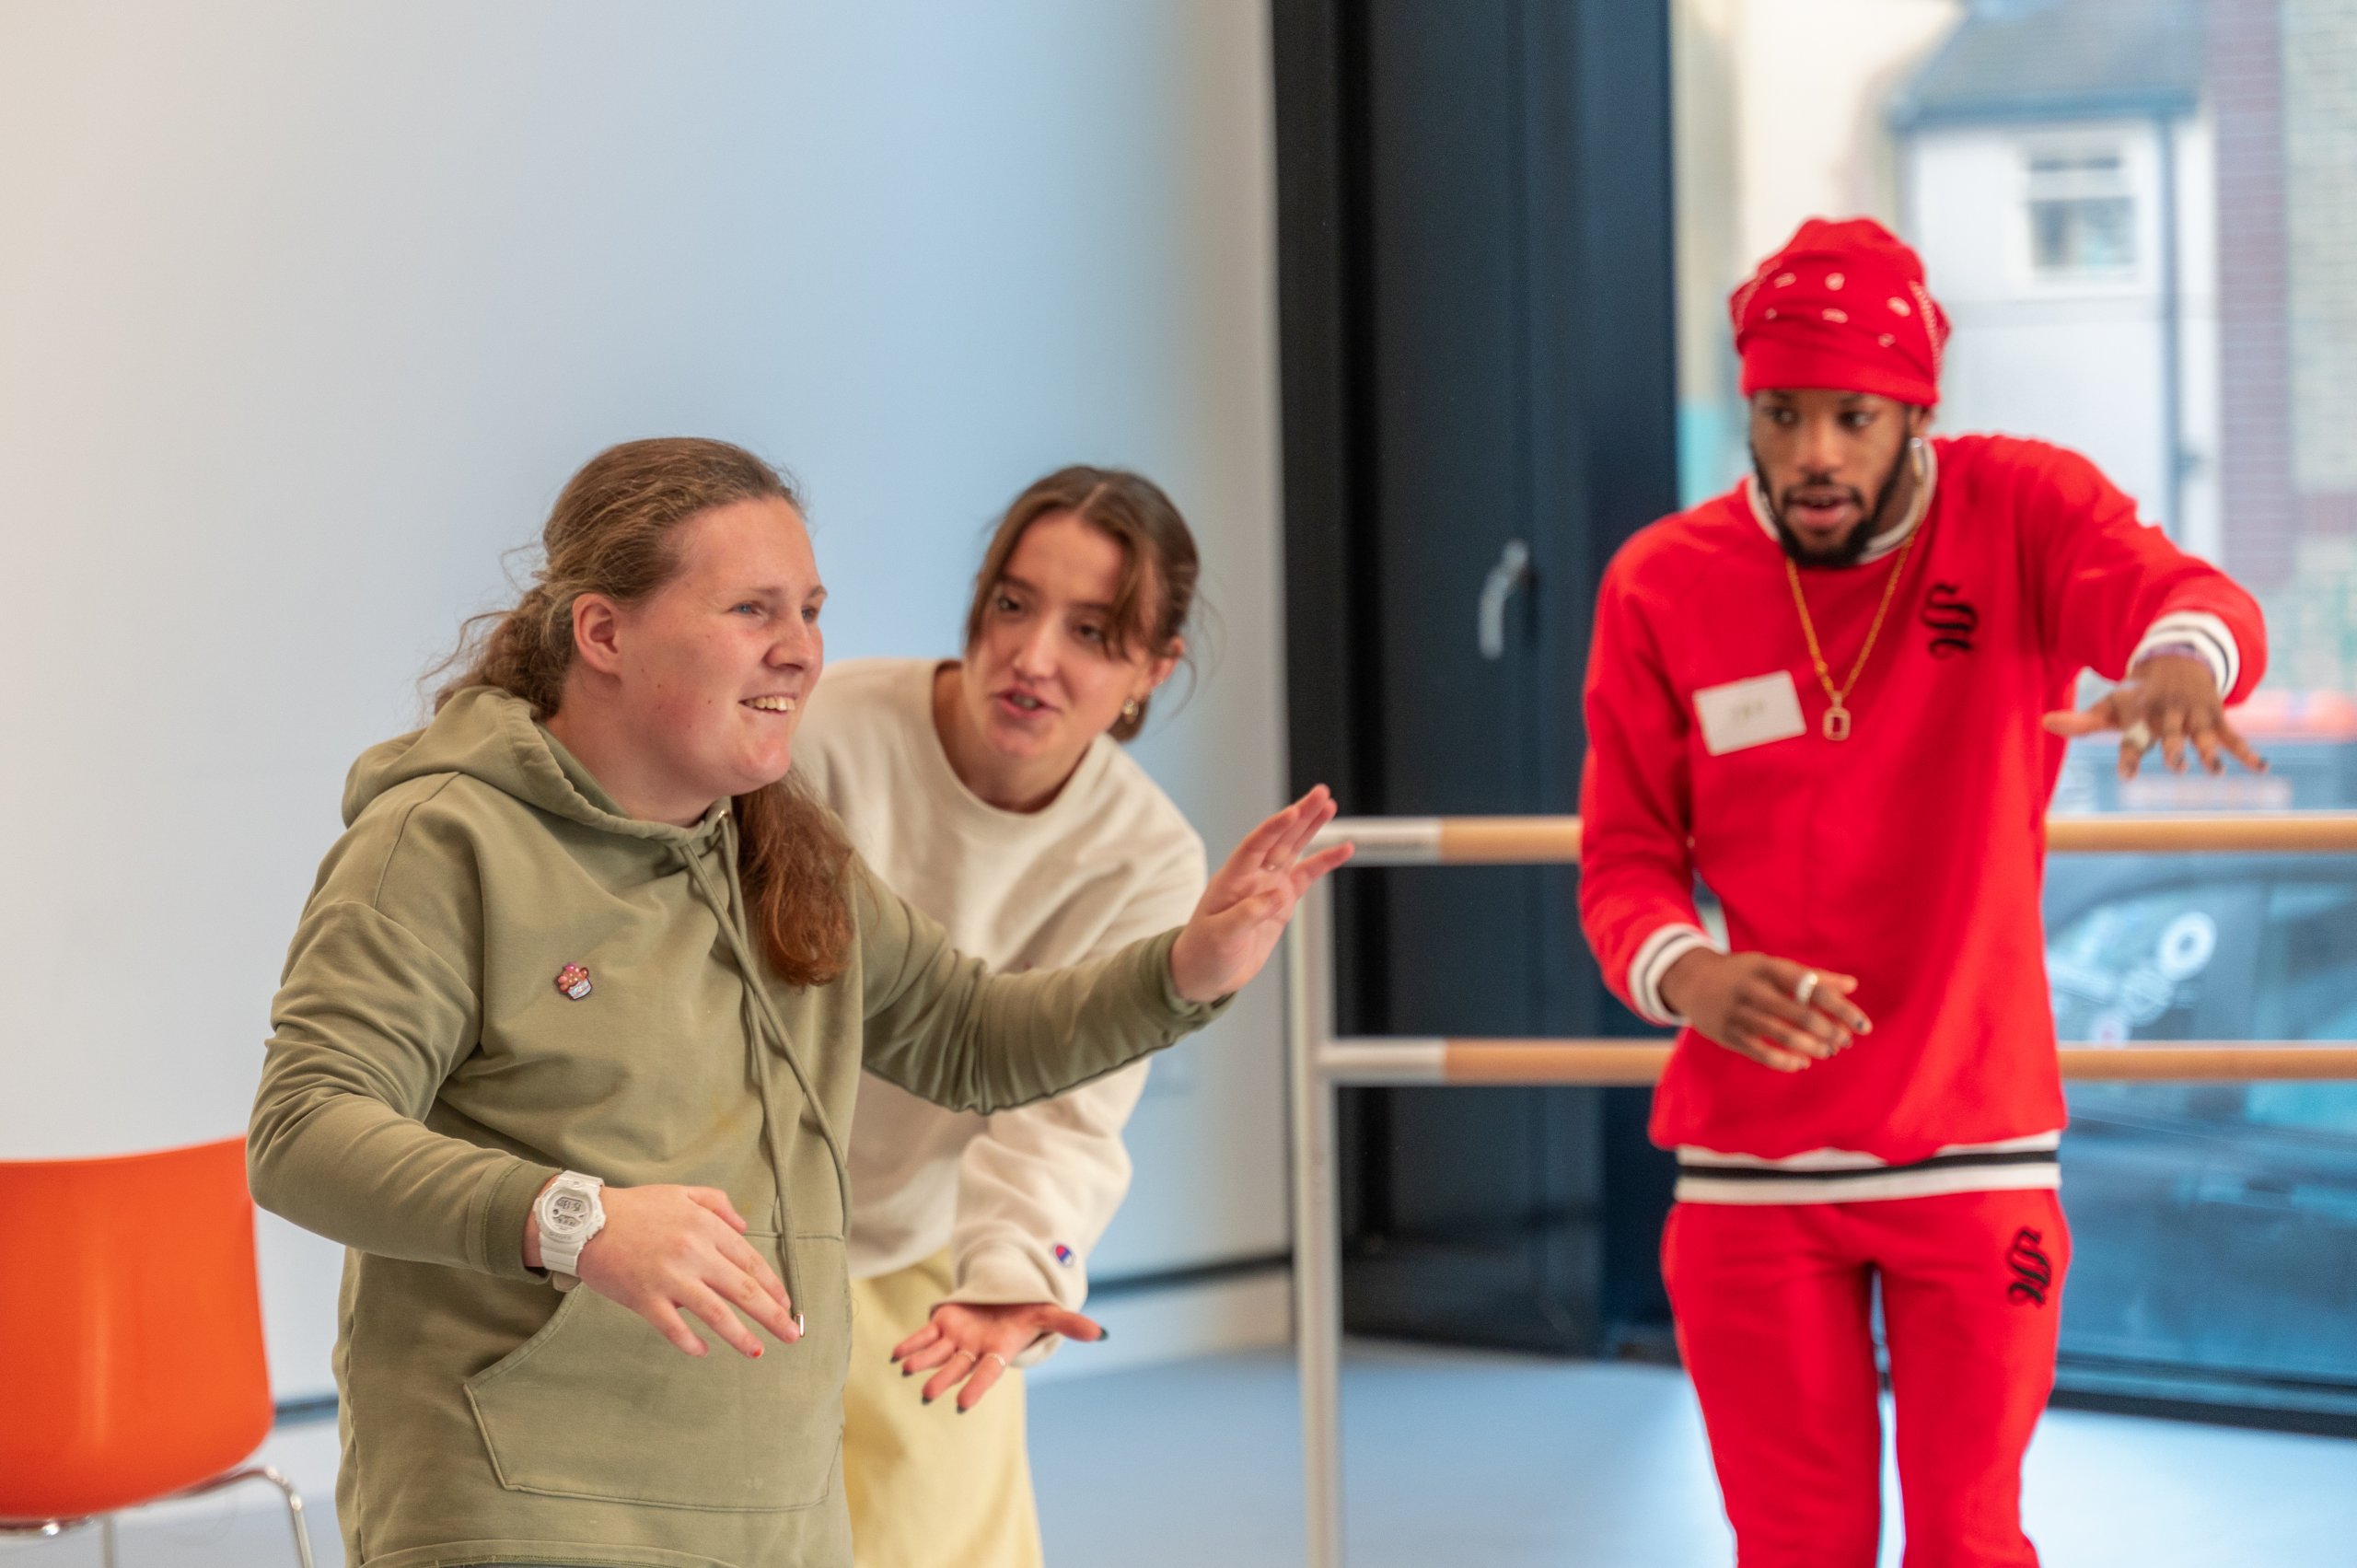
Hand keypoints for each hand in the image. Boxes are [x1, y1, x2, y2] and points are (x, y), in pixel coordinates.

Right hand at [525, 1180, 799, 1358]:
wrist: (585, 1221)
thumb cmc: (635, 1208)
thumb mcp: (682, 1193)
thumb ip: (718, 1204)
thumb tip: (744, 1227)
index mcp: (706, 1227)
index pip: (750, 1262)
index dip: (773, 1286)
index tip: (787, 1304)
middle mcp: (694, 1252)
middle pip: (743, 1289)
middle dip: (772, 1315)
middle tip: (792, 1335)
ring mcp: (669, 1277)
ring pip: (715, 1312)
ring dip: (740, 1336)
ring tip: (758, 1352)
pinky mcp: (644, 1298)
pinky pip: (673, 1327)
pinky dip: (690, 1342)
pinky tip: (703, 1352)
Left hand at [891, 1300, 1104, 1411]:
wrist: (1001, 1302)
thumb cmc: (1024, 1313)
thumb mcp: (1046, 1314)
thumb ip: (1069, 1324)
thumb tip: (1102, 1334)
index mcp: (998, 1351)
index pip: (987, 1373)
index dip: (975, 1387)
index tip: (963, 1405)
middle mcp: (974, 1350)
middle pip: (957, 1368)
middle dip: (943, 1380)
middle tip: (928, 1395)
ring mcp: (955, 1339)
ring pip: (936, 1354)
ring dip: (922, 1362)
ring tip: (908, 1370)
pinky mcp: (941, 1325)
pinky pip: (922, 1336)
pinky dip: (910, 1345)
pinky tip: (895, 1355)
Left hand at [1167, 786, 1353, 1002]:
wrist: (1206, 974)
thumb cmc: (1203, 953)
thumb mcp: (1221, 936)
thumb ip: (1248, 914)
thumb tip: (1279, 895)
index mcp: (1231, 879)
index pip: (1254, 846)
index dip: (1273, 828)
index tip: (1292, 813)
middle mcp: (1251, 876)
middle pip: (1279, 839)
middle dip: (1300, 815)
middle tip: (1320, 793)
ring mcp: (1268, 886)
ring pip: (1294, 850)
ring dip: (1311, 828)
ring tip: (1329, 806)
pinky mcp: (1282, 902)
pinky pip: (1307, 876)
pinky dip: (1324, 863)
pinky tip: (1343, 849)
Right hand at [1658, 950, 1871, 1072]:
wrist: (1690, 979)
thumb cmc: (1743, 973)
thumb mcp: (1772, 967)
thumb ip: (1812, 976)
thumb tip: (1852, 985)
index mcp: (1768, 968)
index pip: (1812, 987)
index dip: (1840, 1007)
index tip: (1863, 1025)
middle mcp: (1752, 989)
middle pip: (1799, 1014)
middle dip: (1828, 1031)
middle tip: (1843, 1041)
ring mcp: (1737, 1012)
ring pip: (1781, 1035)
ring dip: (1810, 1047)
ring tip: (1827, 1052)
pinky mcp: (1726, 1034)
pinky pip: (1760, 1053)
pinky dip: (1785, 1061)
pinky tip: (1801, 1062)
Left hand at [2042, 652, 2264, 778]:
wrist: (2176, 660)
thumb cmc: (2136, 693)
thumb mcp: (2110, 705)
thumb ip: (2081, 721)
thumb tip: (2044, 722)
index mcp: (2140, 714)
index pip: (2132, 738)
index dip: (2129, 756)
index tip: (2126, 776)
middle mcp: (2168, 716)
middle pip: (2171, 736)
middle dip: (2173, 749)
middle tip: (2175, 764)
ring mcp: (2195, 717)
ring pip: (2203, 737)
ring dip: (2209, 752)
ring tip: (2215, 771)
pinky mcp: (2217, 718)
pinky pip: (2235, 737)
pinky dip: (2248, 753)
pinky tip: (2263, 769)